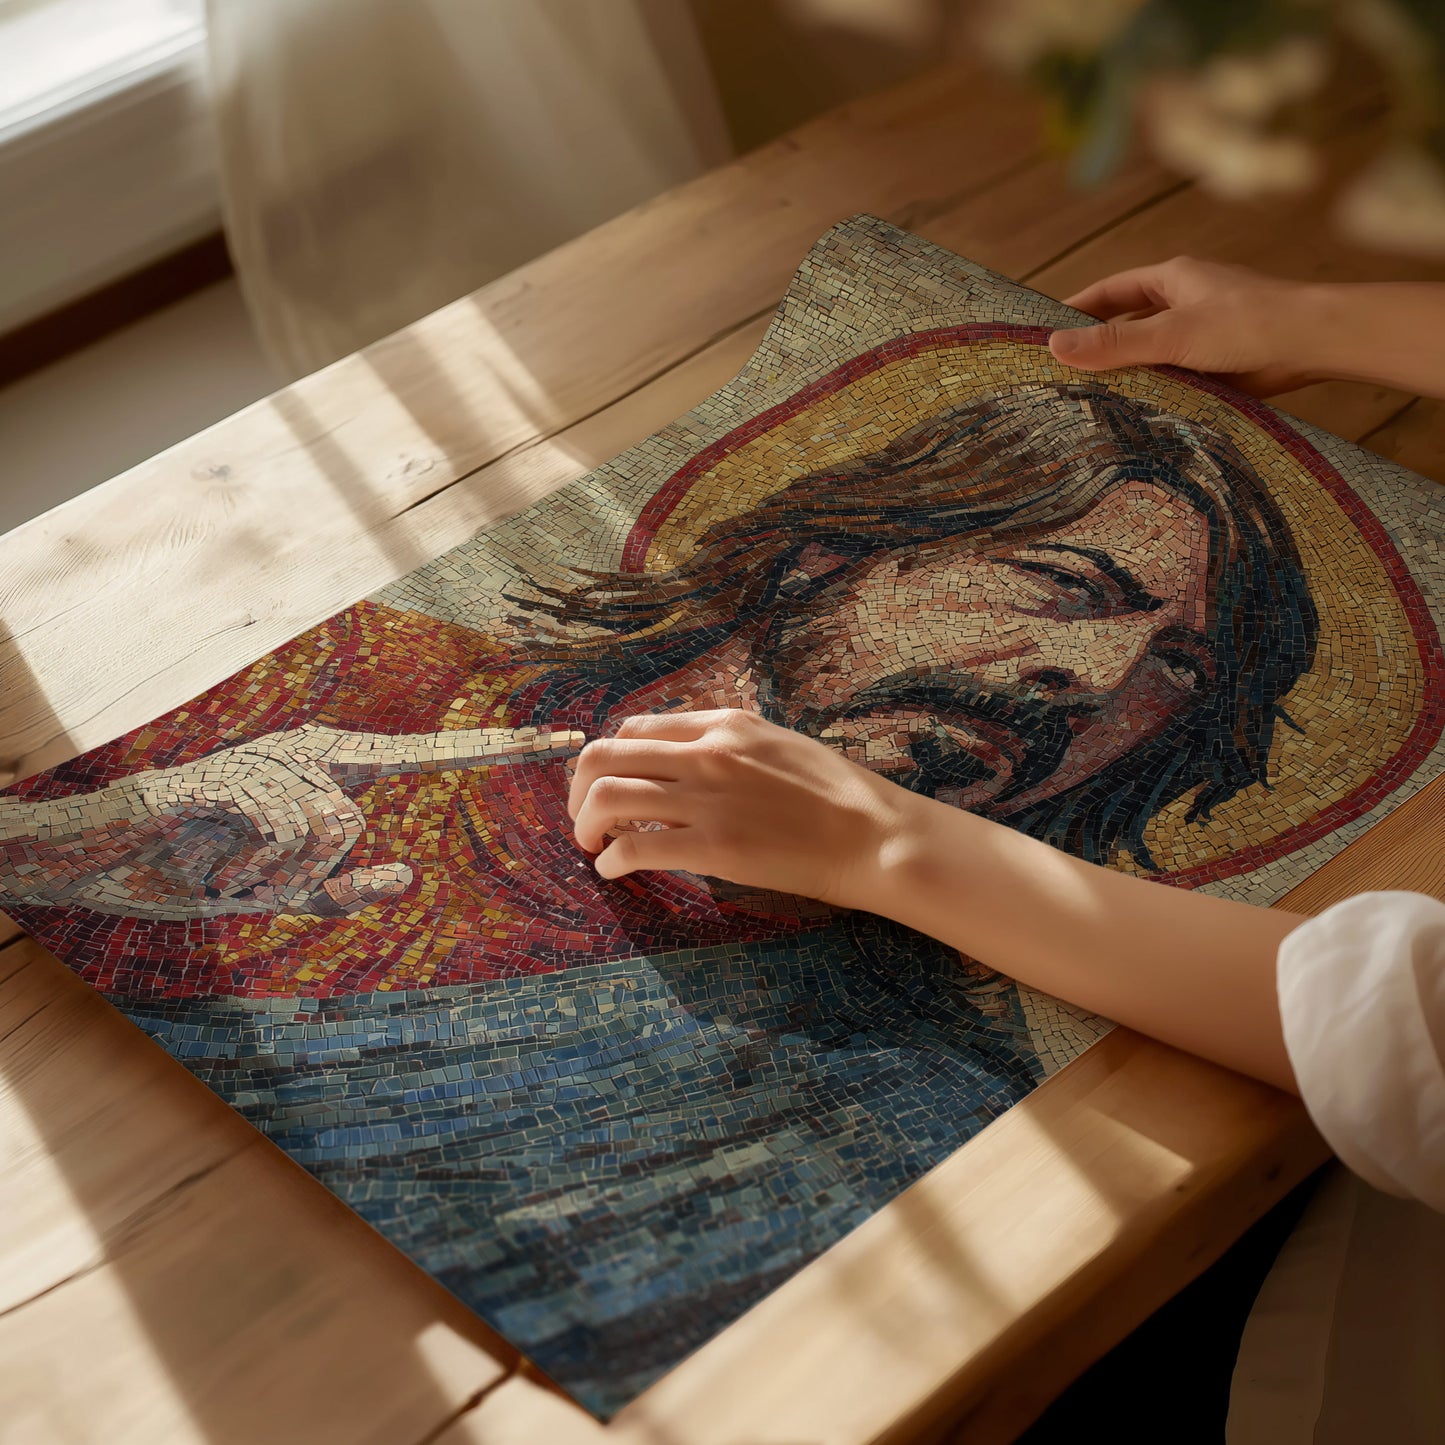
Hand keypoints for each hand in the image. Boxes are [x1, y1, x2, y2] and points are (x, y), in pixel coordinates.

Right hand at [4, 723, 581, 919]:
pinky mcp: (238, 773)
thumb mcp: (292, 894)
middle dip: (347, 846)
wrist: (116, 857)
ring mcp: (276, 756)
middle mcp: (315, 749)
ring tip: (232, 866)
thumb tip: (409, 876)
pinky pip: (284, 833)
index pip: (433, 754)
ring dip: (276, 875)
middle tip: (307, 849)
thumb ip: (349, 890)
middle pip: (372, 806)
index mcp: (337, 770)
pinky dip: (249, 867)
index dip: (500, 750)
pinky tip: (215, 862)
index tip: (565, 741)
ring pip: (330, 831)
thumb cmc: (211, 868)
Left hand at [567, 709, 917, 907]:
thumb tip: (687, 761)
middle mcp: (705, 752)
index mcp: (723, 724)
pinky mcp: (712, 846)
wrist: (873, 835)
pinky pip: (634, 846)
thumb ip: (729, 746)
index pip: (636, 728)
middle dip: (579, 788)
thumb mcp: (778, 744)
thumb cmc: (836, 795)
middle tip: (583, 817)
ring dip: (585, 823)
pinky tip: (614, 870)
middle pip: (604, 755)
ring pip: (607, 796)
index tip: (608, 784)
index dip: (611, 758)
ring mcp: (706, 799)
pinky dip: (611, 859)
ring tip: (592, 844)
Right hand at [1048, 256, 1318, 394]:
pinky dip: (1155, 392)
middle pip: (1129, 322)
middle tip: (1061, 373)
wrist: (1315, 344)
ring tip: (1089, 401)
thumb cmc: (1249, 323)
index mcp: (1174, 279)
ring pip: (1151, 353)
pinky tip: (1136, 414)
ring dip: (1128, 373)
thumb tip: (1054, 346)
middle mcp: (1186, 302)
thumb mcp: (1172, 333)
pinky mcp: (1218, 364)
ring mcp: (1203, 334)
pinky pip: (1174, 377)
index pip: (1111, 291)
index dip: (1077, 309)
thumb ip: (1115, 342)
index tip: (1044, 331)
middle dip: (1098, 345)